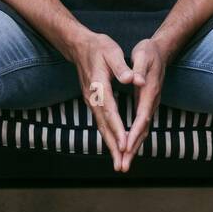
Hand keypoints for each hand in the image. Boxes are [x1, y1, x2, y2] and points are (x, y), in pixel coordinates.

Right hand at [68, 31, 137, 171]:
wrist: (79, 46)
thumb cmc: (99, 47)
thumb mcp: (112, 51)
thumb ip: (122, 67)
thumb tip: (133, 79)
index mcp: (99, 86)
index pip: (110, 111)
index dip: (118, 129)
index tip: (125, 145)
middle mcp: (93, 98)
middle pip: (104, 126)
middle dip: (114, 146)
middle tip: (121, 165)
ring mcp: (91, 101)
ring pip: (101, 127)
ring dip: (110, 146)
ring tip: (119, 163)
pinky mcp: (92, 102)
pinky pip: (100, 123)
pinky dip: (107, 136)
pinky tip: (113, 146)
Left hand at [119, 37, 166, 171]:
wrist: (160, 50)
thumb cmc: (149, 51)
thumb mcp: (143, 55)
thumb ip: (138, 68)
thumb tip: (137, 81)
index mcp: (149, 91)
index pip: (142, 116)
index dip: (133, 133)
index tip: (125, 147)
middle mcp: (151, 101)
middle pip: (143, 130)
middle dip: (132, 149)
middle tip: (123, 166)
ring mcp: (150, 105)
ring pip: (142, 131)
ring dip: (133, 148)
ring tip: (123, 164)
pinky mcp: (146, 105)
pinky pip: (140, 126)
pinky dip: (134, 139)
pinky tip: (126, 148)